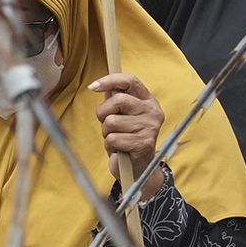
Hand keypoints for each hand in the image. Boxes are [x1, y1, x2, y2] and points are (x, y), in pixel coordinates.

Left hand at [91, 73, 163, 199]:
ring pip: (112, 121)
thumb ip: (114, 100)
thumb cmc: (125, 137)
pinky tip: (120, 148)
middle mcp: (153, 111)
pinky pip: (112, 138)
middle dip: (103, 113)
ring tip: (117, 137)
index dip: (110, 80)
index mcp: (148, 100)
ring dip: (106, 132)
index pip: (130, 81)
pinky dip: (110, 145)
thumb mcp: (121, 115)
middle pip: (118, 100)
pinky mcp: (144, 143)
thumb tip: (98, 86)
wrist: (136, 166)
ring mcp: (150, 127)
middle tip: (108, 124)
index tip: (92, 87)